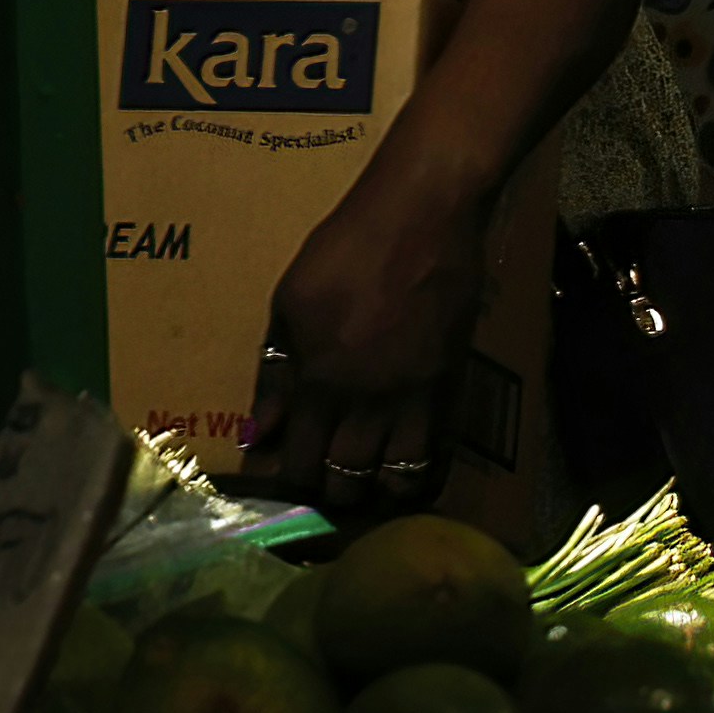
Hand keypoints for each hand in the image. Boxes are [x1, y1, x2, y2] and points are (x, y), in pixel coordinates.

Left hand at [246, 156, 494, 513]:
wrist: (424, 216)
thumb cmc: (347, 249)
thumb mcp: (291, 302)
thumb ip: (277, 371)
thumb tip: (261, 430)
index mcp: (320, 381)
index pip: (300, 463)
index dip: (287, 485)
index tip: (280, 490)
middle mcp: (367, 402)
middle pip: (348, 482)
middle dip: (330, 496)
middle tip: (323, 491)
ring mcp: (415, 398)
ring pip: (399, 480)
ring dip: (379, 491)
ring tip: (367, 486)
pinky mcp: (453, 384)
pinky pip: (441, 450)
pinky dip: (424, 470)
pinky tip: (410, 469)